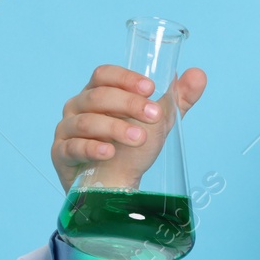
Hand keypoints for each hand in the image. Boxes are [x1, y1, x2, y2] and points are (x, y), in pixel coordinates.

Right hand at [51, 65, 207, 191]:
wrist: (117, 186)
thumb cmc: (133, 149)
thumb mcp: (158, 122)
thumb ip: (177, 99)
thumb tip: (198, 74)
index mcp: (98, 93)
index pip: (104, 74)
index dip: (125, 78)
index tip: (150, 87)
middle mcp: (77, 107)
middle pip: (97, 96)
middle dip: (129, 104)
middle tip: (154, 116)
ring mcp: (66, 131)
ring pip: (86, 121)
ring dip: (116, 127)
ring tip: (140, 139)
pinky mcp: (60, 155)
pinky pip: (72, 147)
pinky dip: (92, 148)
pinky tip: (109, 152)